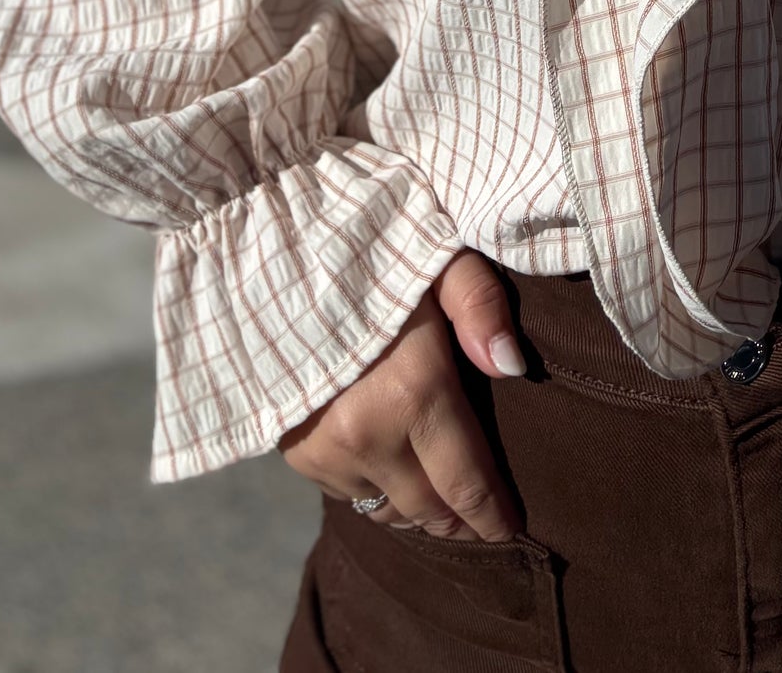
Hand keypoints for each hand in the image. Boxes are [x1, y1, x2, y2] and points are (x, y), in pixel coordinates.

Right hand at [278, 250, 527, 539]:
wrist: (269, 263)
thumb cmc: (370, 252)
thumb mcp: (439, 255)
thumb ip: (481, 306)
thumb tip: (512, 366)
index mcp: (415, 391)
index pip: (466, 483)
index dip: (492, 514)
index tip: (512, 528)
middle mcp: (370, 436)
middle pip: (428, 509)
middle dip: (459, 521)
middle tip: (480, 522)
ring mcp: (328, 451)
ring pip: (385, 507)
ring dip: (413, 507)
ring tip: (435, 497)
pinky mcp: (296, 453)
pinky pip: (347, 493)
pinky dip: (372, 488)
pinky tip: (386, 466)